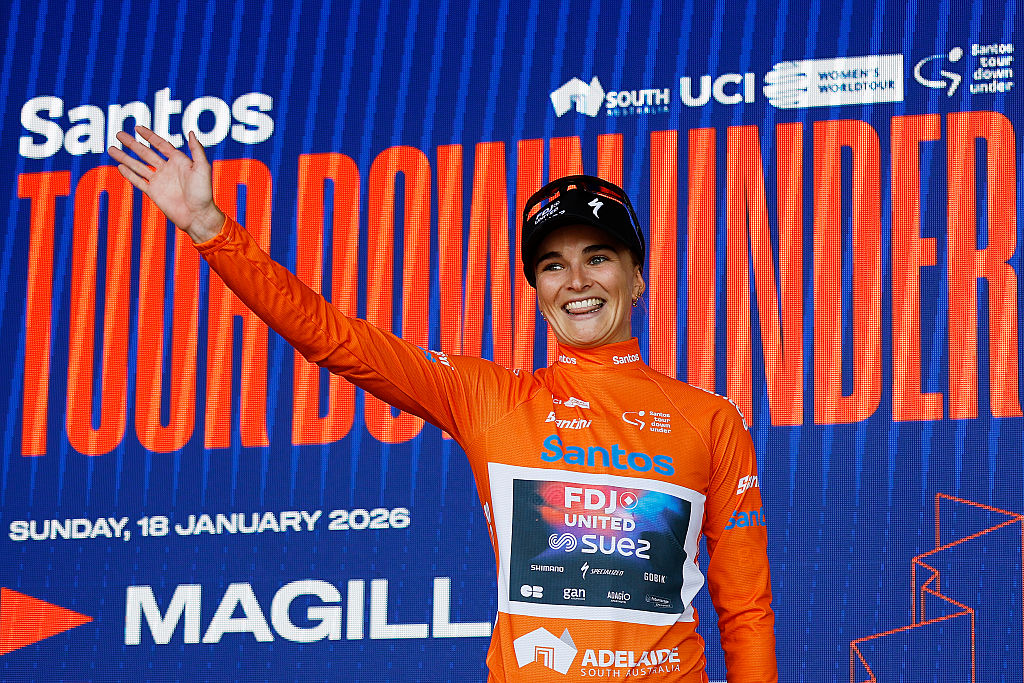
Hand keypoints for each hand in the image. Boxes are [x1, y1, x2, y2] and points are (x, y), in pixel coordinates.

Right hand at [108, 126, 224, 242]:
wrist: (197, 215)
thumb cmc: (203, 193)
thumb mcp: (202, 168)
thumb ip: (196, 150)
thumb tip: (190, 132)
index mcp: (179, 161)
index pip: (161, 145)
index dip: (149, 136)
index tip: (137, 128)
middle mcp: (167, 169)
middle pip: (145, 153)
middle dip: (132, 144)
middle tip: (119, 134)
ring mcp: (159, 181)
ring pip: (138, 166)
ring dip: (125, 157)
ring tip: (111, 149)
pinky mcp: (153, 193)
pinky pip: (138, 181)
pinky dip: (129, 174)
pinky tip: (119, 166)